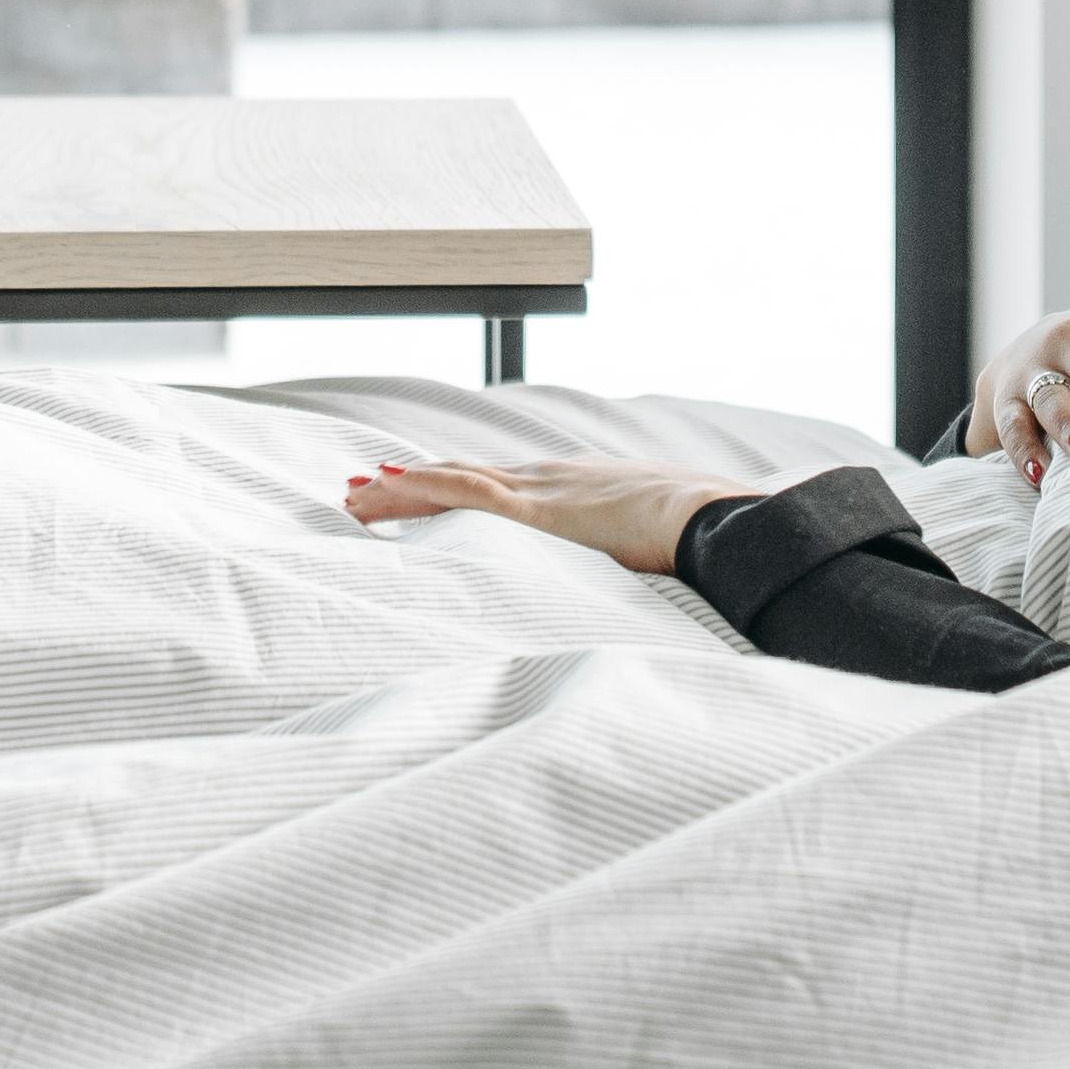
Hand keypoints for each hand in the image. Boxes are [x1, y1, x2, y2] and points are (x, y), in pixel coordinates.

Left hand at [341, 455, 753, 576]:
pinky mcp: (540, 510)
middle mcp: (550, 481)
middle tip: (362, 493)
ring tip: (356, 497)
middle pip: (464, 481)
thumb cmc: (695, 539)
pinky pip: (470, 492)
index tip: (414, 495)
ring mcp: (543, 491)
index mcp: (574, 491)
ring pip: (454, 483)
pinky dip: (426, 486)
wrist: (713, 521)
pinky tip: (390, 484)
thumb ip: (628, 564)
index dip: (452, 491)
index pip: (497, 489)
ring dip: (401, 491)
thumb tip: (634, 587)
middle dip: (412, 491)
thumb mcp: (650, 552)